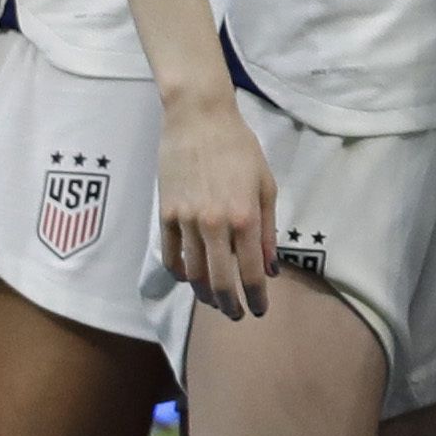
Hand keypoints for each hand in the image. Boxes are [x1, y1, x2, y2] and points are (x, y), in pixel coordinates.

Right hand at [155, 87, 278, 318]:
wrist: (199, 120)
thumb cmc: (240, 149)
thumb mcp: (266, 185)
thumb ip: (268, 230)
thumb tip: (270, 268)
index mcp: (245, 217)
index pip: (250, 272)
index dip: (256, 297)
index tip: (260, 310)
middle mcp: (214, 225)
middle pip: (219, 282)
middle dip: (230, 305)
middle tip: (236, 315)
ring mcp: (186, 221)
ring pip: (192, 274)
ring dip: (205, 293)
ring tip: (215, 300)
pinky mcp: (165, 215)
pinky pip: (170, 256)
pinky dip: (179, 273)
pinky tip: (189, 278)